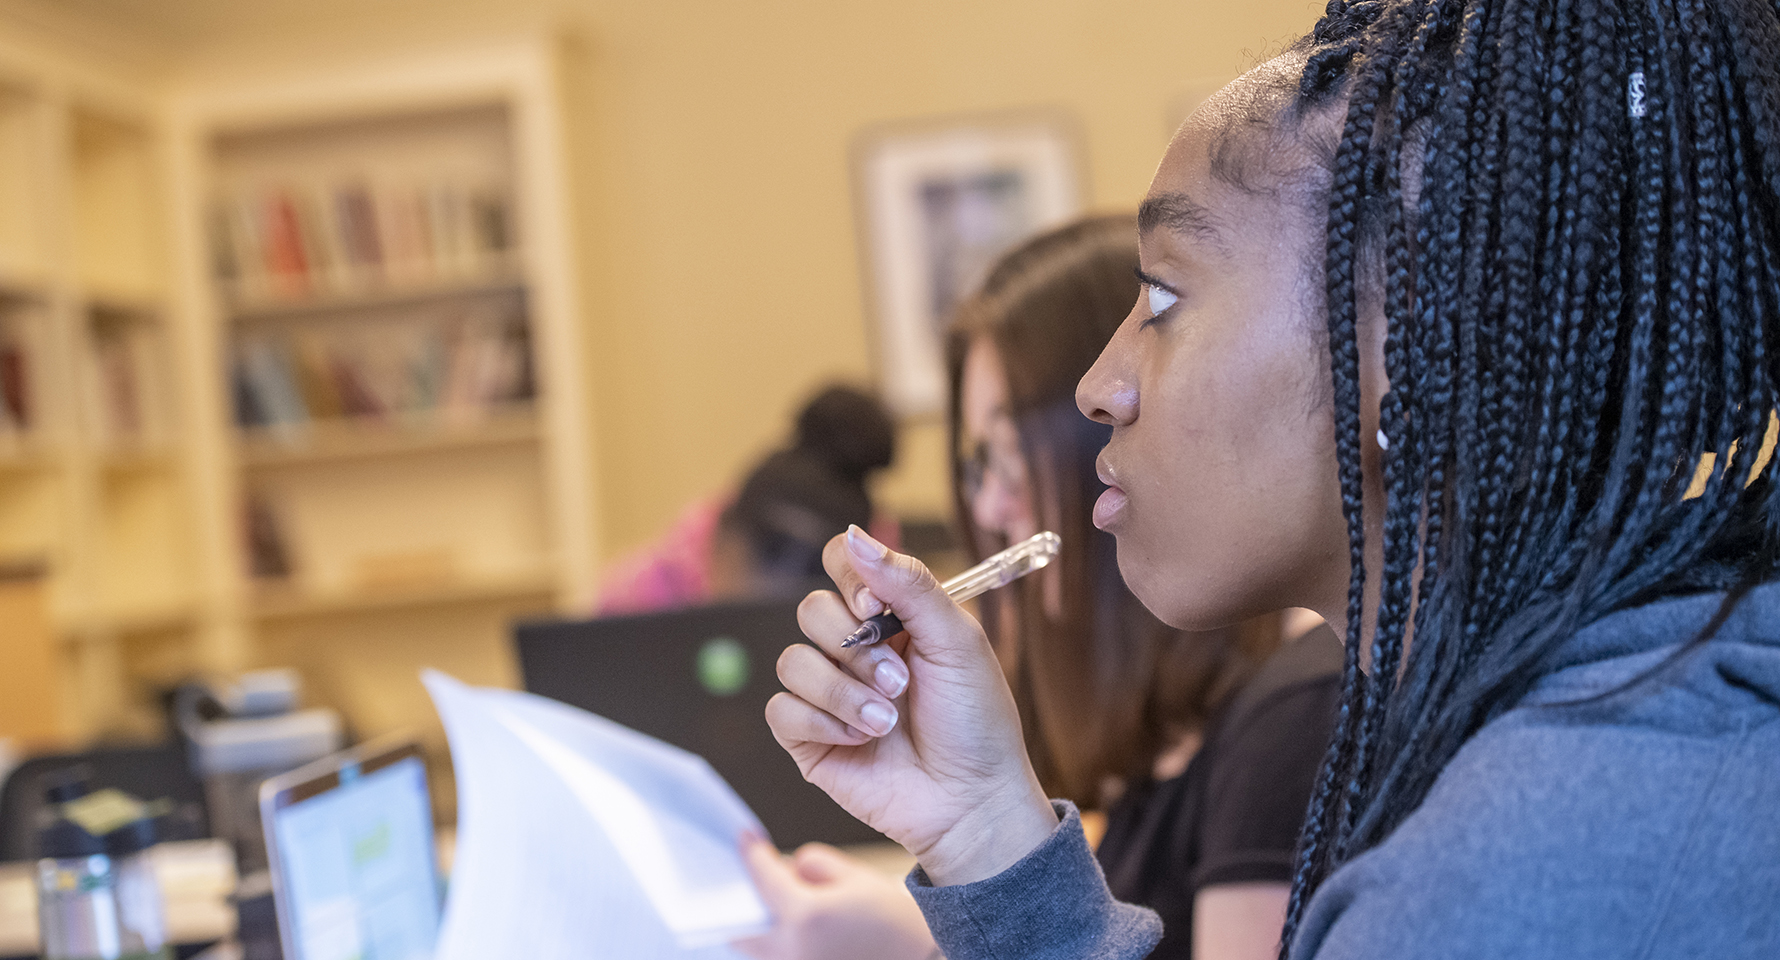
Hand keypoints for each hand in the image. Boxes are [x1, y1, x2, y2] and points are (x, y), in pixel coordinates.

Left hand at [732, 837, 936, 959]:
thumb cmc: (893, 919)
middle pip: (745, 926)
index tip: (745, 838)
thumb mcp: (855, 876)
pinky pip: (776, 959)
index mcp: (806, 916)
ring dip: (757, 925)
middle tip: (750, 874)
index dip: (752, 855)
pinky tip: (787, 924)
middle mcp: (794, 950)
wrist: (920, 958)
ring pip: (757, 949)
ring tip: (767, 900)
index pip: (764, 879)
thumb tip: (789, 868)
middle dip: (744, 899)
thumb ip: (814, 863)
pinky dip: (774, 942)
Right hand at [765, 525, 1057, 885]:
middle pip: (811, 611)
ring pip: (793, 661)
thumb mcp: (956, 640)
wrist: (972, 801)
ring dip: (844, 692)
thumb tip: (853, 534)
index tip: (878, 610)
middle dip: (856, 649)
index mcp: (890, 617)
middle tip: (901, 682)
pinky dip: (824, 722)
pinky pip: (781, 709)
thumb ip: (908, 583)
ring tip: (887, 720)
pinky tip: (861, 739)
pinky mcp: (807, 737)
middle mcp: (853, 649)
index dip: (850, 580)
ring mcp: (827, 693)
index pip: (841, 564)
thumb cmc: (975, 721)